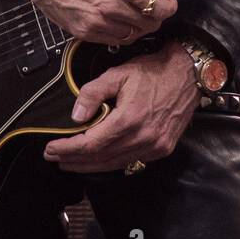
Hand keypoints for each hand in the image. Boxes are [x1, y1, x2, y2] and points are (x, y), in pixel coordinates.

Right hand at [0, 0, 176, 45]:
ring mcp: (97, 22)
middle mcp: (112, 7)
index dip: (169, 6)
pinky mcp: (84, 32)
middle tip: (155, 10)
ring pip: (132, 35)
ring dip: (140, 28)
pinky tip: (121, 24)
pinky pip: (113, 41)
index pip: (158, 6)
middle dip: (156, 17)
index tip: (169, 2)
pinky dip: (122, 34)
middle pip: (148, 23)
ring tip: (139, 18)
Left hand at [43, 42, 199, 172]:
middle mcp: (142, 138)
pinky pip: (130, 162)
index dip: (68, 149)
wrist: (188, 75)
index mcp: (129, 119)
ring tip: (71, 162)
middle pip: (100, 158)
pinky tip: (99, 160)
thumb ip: (93, 93)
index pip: (90, 144)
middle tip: (55, 158)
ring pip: (114, 164)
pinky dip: (110, 164)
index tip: (51, 149)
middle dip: (74, 160)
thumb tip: (76, 116)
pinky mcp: (162, 149)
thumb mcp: (119, 74)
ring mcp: (154, 147)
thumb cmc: (153, 72)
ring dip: (89, 166)